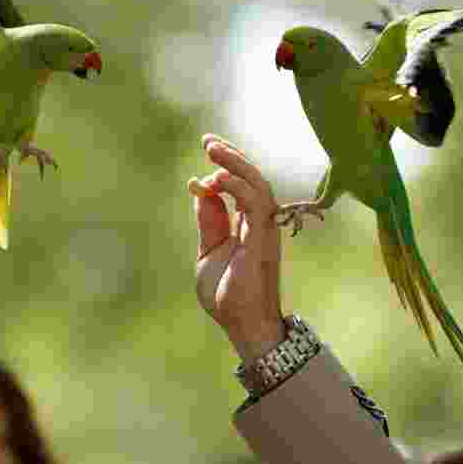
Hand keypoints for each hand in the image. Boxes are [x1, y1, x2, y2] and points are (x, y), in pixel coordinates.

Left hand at [188, 134, 285, 363]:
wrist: (240, 323)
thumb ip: (208, 218)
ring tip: (212, 149)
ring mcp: (264, 229)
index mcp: (248, 223)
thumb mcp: (209, 248)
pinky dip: (238, 187)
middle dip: (231, 155)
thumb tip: (199, 186)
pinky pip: (256, 204)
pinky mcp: (262, 239)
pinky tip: (218, 176)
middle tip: (207, 140)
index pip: (242, 184)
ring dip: (235, 163)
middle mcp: (260, 222)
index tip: (205, 150)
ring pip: (257, 184)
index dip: (225, 163)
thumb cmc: (227, 291)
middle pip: (252, 178)